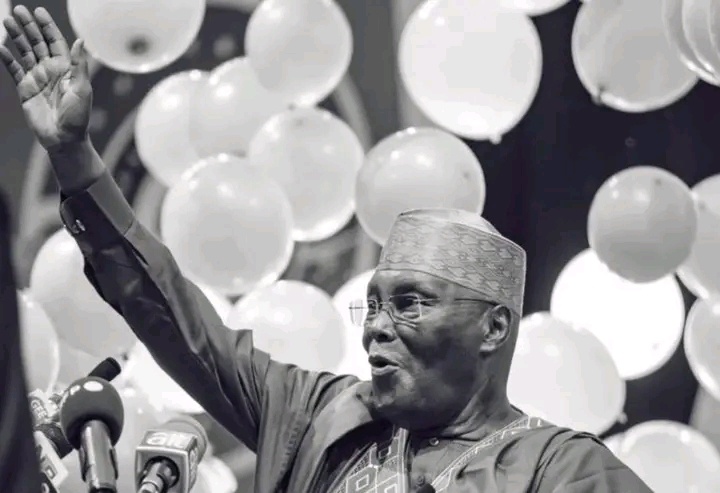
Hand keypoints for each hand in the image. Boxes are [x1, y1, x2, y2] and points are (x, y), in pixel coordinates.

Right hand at [0, 5, 91, 149]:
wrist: (64, 139)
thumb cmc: (78, 117)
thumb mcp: (82, 89)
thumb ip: (79, 65)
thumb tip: (80, 41)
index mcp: (67, 69)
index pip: (56, 42)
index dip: (47, 26)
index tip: (39, 11)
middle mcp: (51, 70)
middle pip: (38, 43)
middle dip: (29, 26)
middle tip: (18, 11)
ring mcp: (37, 78)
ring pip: (25, 52)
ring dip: (16, 37)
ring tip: (6, 21)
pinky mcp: (26, 89)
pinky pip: (14, 70)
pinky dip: (7, 59)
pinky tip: (0, 47)